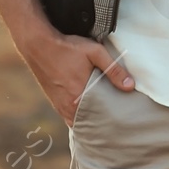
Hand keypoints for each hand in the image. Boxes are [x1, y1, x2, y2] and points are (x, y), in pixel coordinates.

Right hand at [20, 26, 134, 125]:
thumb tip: (130, 86)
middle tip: (116, 122)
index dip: (111, 121)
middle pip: (89, 122)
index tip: (122, 121)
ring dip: (90, 121)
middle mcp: (67, 106)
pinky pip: (69, 117)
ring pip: (78, 121)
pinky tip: (88, 114)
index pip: (99, 119)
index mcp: (78, 97)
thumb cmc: (66, 48)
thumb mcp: (94, 52)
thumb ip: (113, 69)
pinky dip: (79, 117)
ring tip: (105, 119)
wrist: (38, 45)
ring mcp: (59, 106)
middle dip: (102, 123)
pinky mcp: (54, 102)